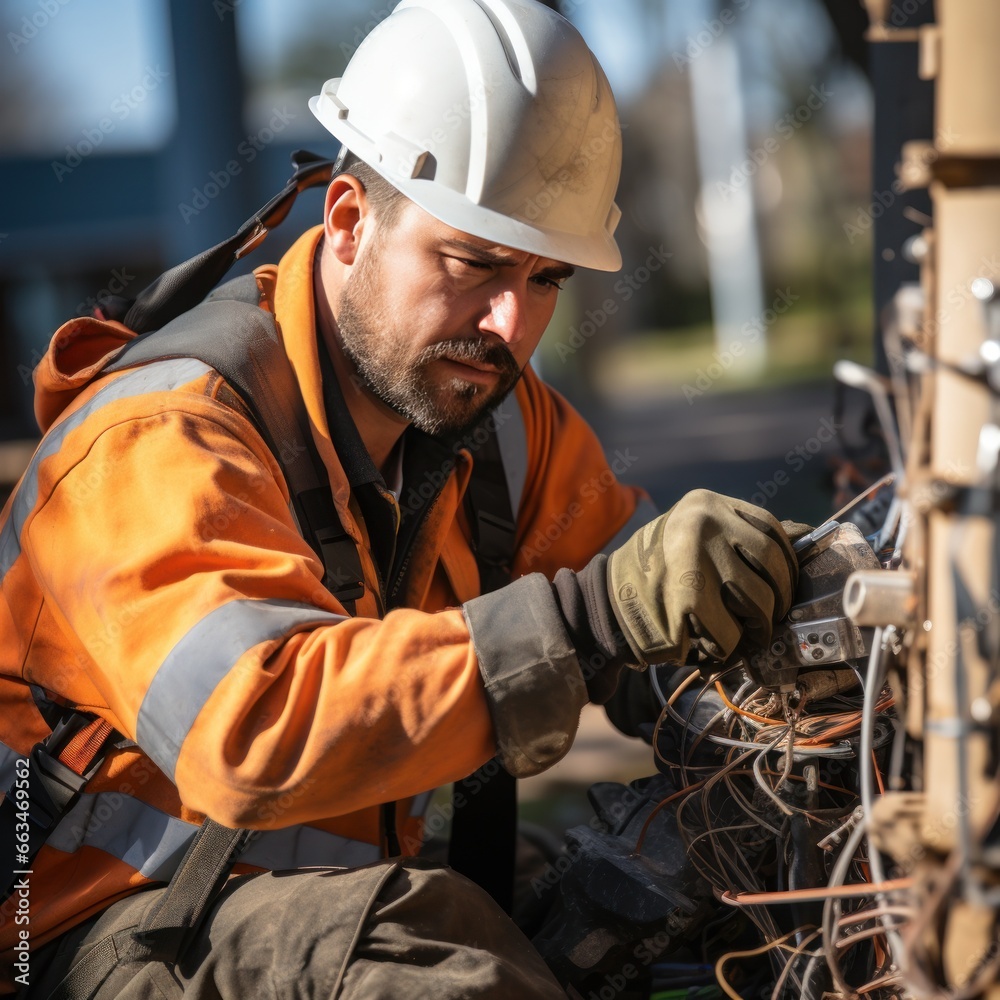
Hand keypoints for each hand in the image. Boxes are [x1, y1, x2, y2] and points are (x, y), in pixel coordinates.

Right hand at [606, 490, 797, 666]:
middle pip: (771, 565)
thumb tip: (807, 539)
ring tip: (742, 635)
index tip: (783, 589)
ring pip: (757, 600)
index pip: (772, 530)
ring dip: (756, 627)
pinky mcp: (687, 596)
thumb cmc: (657, 574)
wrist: (604, 602)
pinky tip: (715, 645)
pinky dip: (728, 646)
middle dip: (777, 600)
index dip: (787, 566)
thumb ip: (738, 538)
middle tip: (766, 619)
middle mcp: (703, 523)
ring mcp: (694, 557)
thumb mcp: (695, 538)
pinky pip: (730, 630)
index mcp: (707, 504)